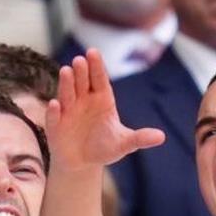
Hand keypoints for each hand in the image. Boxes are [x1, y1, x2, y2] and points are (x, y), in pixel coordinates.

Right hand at [50, 54, 165, 172]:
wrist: (83, 163)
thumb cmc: (104, 148)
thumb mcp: (124, 144)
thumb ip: (140, 138)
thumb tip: (162, 137)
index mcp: (101, 99)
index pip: (99, 79)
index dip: (96, 66)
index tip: (93, 52)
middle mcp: (82, 101)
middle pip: (82, 83)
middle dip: (81, 72)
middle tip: (80, 60)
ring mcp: (68, 112)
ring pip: (66, 94)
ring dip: (66, 83)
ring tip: (66, 71)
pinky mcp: (56, 127)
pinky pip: (54, 117)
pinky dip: (53, 112)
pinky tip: (54, 104)